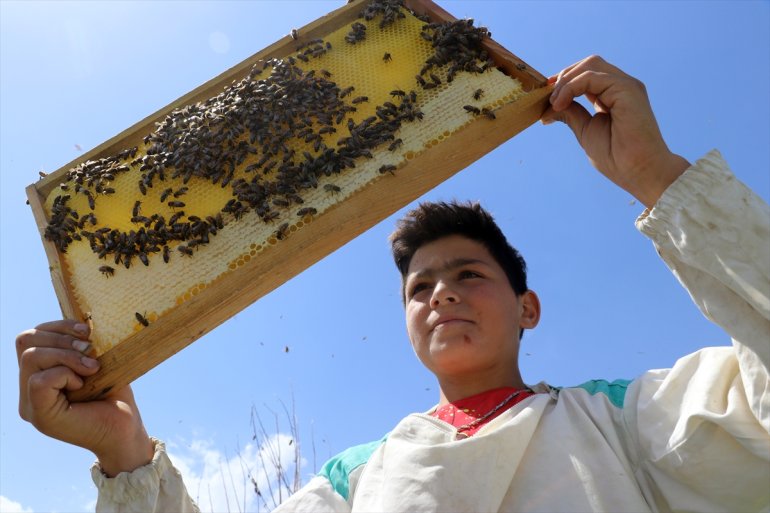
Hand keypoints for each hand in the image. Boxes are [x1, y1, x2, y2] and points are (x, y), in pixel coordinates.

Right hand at [17, 320, 153, 475]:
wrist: (125, 429)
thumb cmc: (114, 395)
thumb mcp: (97, 361)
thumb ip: (80, 344)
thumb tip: (81, 321)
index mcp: (38, 373)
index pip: (30, 337)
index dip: (58, 327)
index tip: (88, 332)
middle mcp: (27, 389)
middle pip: (25, 341)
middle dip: (62, 338)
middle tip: (90, 350)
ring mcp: (30, 403)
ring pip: (31, 356)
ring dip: (67, 355)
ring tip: (91, 368)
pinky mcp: (40, 415)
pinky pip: (39, 380)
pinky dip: (65, 373)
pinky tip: (83, 384)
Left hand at [542, 55, 690, 207]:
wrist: (638, 171)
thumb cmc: (616, 156)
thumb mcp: (585, 130)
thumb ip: (571, 113)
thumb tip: (550, 107)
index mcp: (613, 95)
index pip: (586, 74)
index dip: (565, 81)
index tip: (547, 99)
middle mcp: (621, 86)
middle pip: (588, 63)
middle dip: (564, 77)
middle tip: (549, 100)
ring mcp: (626, 85)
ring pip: (590, 64)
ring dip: (566, 81)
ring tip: (555, 103)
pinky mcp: (626, 89)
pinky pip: (592, 76)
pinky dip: (571, 87)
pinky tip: (561, 104)